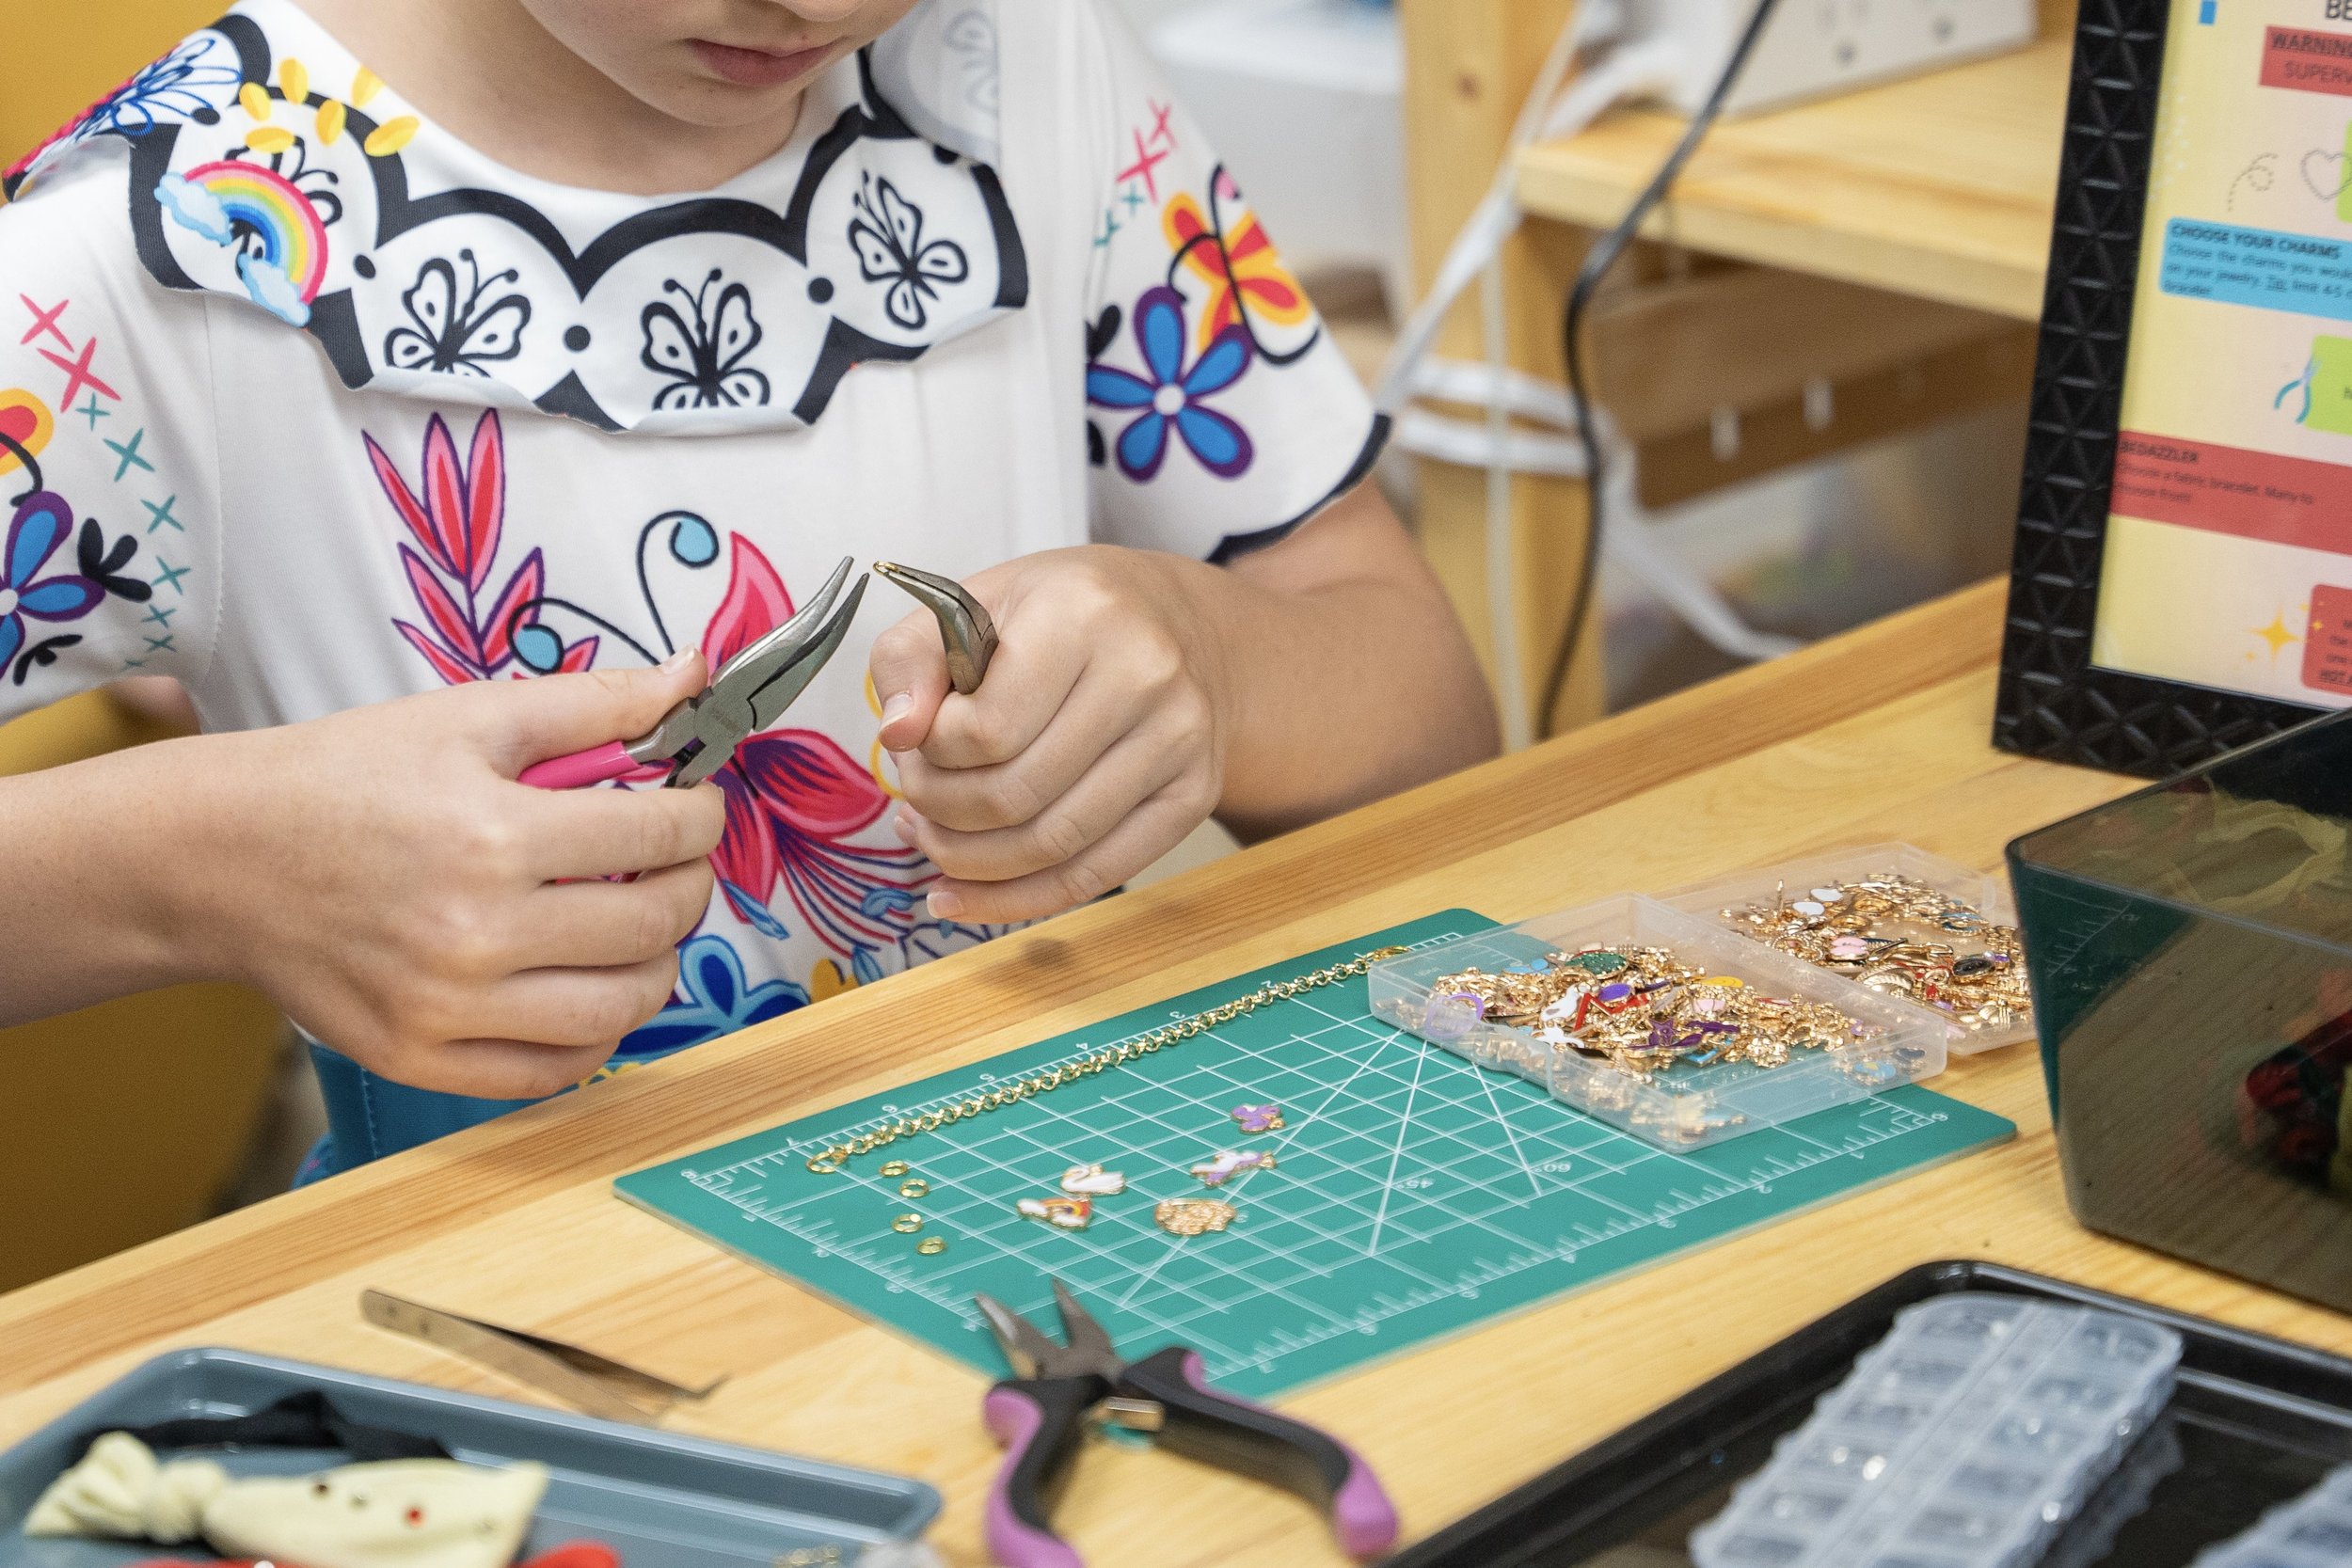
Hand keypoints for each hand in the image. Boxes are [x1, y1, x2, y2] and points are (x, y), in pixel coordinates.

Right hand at [160, 652, 724, 1097]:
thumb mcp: (469, 717)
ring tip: (639, 926)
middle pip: (652, 925)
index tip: (696, 805)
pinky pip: (556, 1072)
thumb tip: (693, 677)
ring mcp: (447, 1008)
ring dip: (656, 964)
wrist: (222, 857)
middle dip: (688, 884)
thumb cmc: (347, 779)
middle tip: (674, 862)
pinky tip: (590, 986)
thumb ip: (594, 704)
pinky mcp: (421, 1058)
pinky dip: (597, 1034)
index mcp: (494, 835)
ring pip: (620, 1008)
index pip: (659, 834)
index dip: (701, 814)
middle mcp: (475, 932)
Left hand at [869, 547, 1229, 922]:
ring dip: (969, 861)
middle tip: (918, 799)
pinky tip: (963, 896)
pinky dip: (1016, 900)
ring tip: (934, 840)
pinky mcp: (1193, 797)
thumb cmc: (1064, 614)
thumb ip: (910, 658)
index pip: (984, 731)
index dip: (930, 754)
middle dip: (941, 813)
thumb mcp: (974, 602)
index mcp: (1083, 616)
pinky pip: (1094, 876)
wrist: (1182, 625)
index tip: (922, 741)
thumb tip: (898, 733)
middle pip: (1013, 796)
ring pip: (1050, 846)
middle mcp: (1144, 677)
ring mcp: (1178, 742)